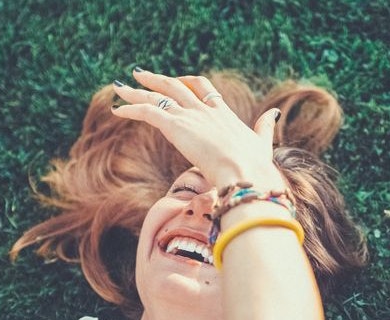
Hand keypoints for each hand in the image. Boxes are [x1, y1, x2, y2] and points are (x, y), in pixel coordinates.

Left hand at [111, 69, 285, 190]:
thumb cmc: (255, 167)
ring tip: (121, 88)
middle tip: (141, 75)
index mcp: (225, 114)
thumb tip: (272, 114)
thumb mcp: (263, 144)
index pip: (204, 90)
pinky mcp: (176, 127)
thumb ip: (265, 128)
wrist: (244, 174)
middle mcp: (205, 111)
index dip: (190, 83)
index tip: (179, 81)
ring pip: (158, 96)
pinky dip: (130, 108)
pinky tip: (116, 109)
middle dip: (158, 80)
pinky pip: (147, 112)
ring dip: (137, 91)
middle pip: (177, 86)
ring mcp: (190, 117)